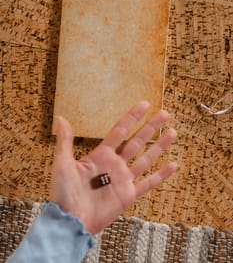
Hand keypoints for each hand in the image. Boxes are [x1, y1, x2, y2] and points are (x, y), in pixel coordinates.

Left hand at [49, 101, 176, 233]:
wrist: (71, 220)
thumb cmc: (63, 192)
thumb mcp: (62, 163)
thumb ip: (65, 141)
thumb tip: (61, 118)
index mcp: (101, 154)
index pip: (121, 131)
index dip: (133, 117)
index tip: (144, 105)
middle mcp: (115, 164)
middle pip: (137, 141)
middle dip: (151, 127)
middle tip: (164, 114)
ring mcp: (124, 179)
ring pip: (146, 158)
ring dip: (160, 146)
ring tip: (172, 132)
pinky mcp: (129, 195)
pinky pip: (149, 183)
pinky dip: (161, 175)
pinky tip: (173, 165)